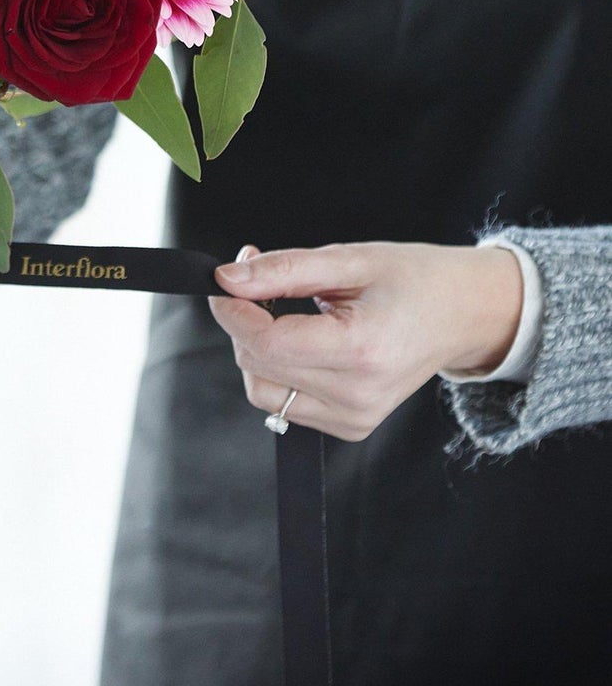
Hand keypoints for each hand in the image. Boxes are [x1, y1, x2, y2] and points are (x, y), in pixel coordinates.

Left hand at [209, 241, 523, 441]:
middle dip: (243, 319)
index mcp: (362, 352)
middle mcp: (358, 396)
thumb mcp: (348, 259)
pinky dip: (278, 367)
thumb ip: (282, 270)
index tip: (224, 280)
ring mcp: (356, 418)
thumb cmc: (413, 280)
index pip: (267, 344)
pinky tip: (301, 337)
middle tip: (258, 277)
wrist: (462, 315)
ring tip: (282, 307)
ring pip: (262, 389)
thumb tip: (226, 279)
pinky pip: (284, 401)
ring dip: (257, 346)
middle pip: (258, 366)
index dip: (232, 310)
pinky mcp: (351, 426)